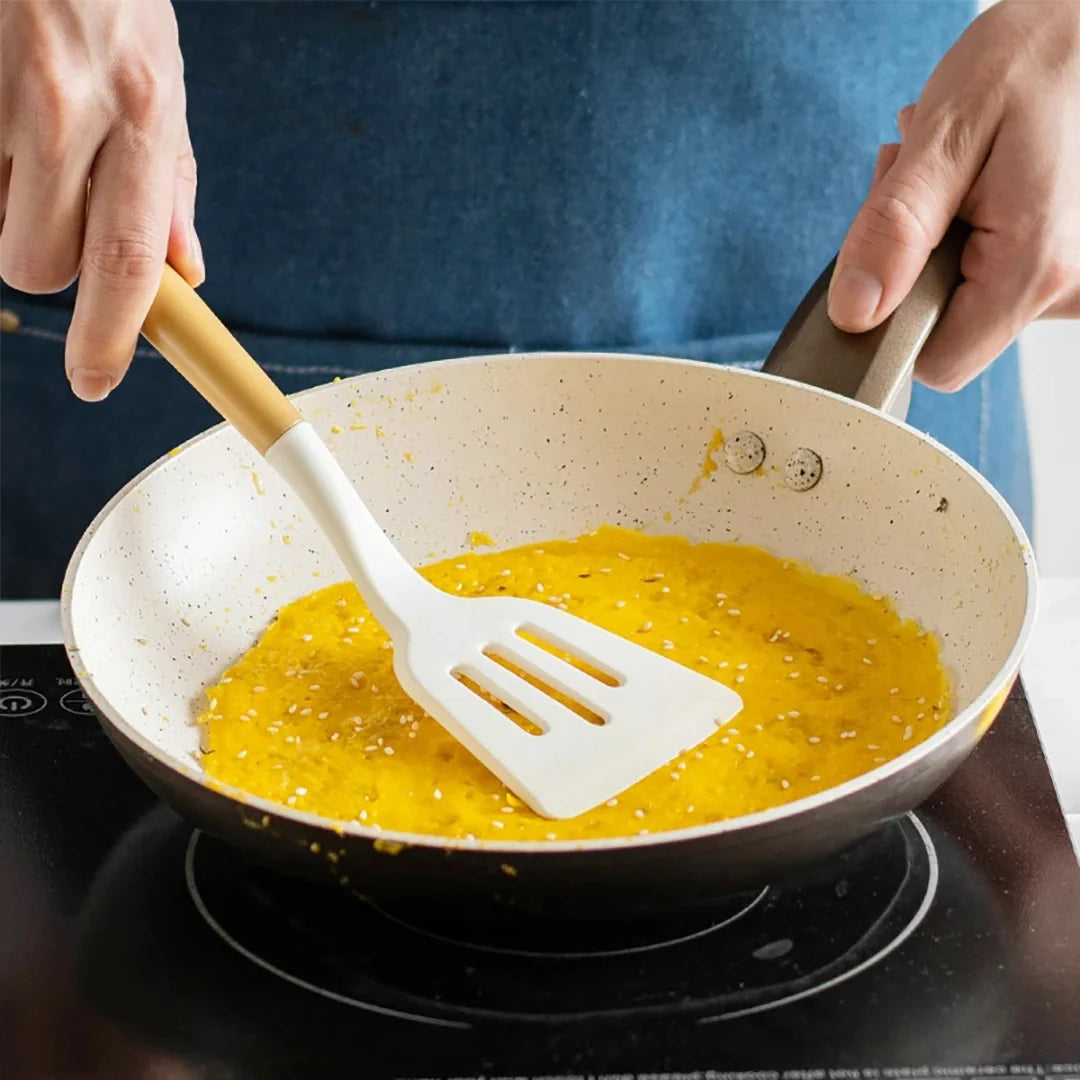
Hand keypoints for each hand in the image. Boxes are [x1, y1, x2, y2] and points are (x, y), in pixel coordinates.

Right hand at [0, 0, 201, 401]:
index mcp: (140, 114)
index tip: (96, 381)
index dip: (110, 337)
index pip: (129, 261)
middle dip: (50, 262)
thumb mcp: (163, 78)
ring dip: (7, 214)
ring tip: (26, 146)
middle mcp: (67, 110)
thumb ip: (170, 180)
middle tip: (56, 206)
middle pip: (43, 264)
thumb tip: (187, 271)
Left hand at [827, 0, 1079, 391]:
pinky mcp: (1051, 265)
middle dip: (906, 267)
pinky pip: (979, 277)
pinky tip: (963, 186)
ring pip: (955, 300)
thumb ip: (893, 230)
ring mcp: (1060, 281)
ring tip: (945, 174)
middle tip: (917, 185)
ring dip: (927, 242)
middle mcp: (1058, 288)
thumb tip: (854, 311)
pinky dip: (953, 236)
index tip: (889, 249)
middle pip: (941, 330)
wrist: (1075, 33)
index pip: (936, 363)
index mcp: (1032, 269)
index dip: (891, 322)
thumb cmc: (1024, 65)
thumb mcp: (944, 137)